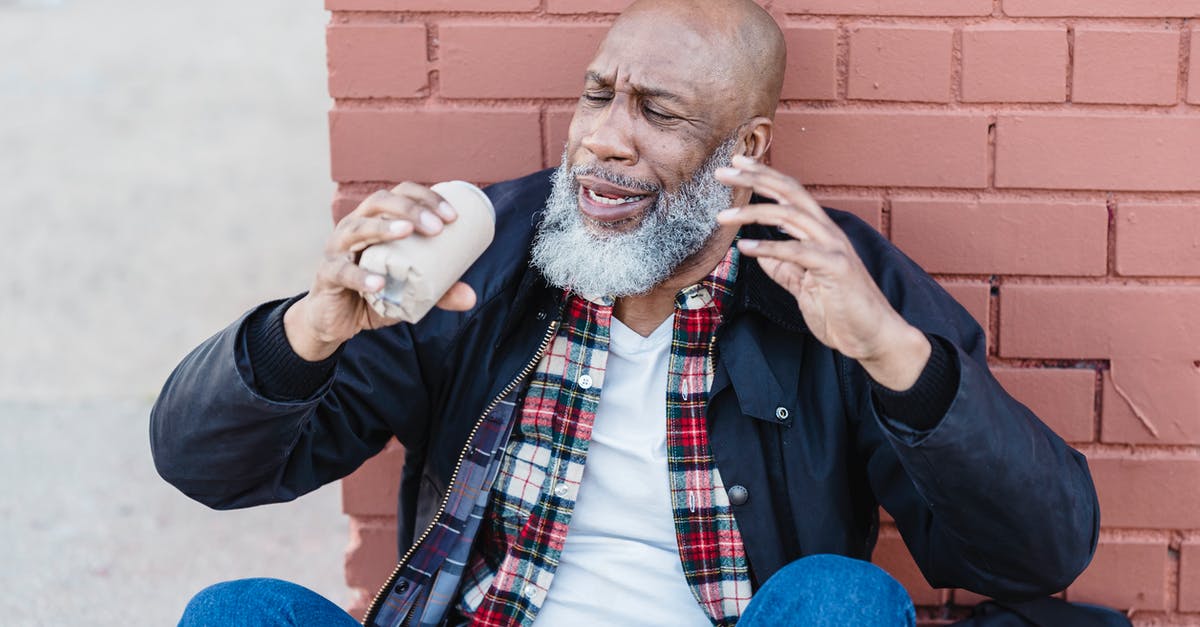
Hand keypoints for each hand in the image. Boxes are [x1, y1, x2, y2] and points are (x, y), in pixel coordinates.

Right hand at [284, 182, 477, 361]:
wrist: (335, 320)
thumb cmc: (374, 293)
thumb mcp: (410, 291)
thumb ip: (438, 292)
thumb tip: (471, 298)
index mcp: (377, 220)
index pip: (401, 194)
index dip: (426, 198)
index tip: (453, 216)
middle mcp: (355, 226)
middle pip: (379, 202)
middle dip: (410, 208)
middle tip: (437, 227)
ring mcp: (337, 249)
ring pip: (356, 228)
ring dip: (383, 228)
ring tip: (407, 232)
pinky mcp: (327, 275)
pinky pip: (342, 271)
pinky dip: (361, 276)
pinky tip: (379, 282)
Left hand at [714, 156, 929, 389]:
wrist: (871, 337)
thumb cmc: (841, 310)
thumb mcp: (802, 284)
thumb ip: (782, 267)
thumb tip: (757, 254)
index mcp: (819, 232)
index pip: (789, 193)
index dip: (763, 176)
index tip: (736, 165)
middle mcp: (827, 232)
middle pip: (789, 192)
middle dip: (755, 178)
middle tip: (722, 172)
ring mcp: (833, 247)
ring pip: (790, 215)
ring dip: (752, 212)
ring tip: (722, 216)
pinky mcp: (834, 267)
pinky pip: (796, 252)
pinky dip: (768, 247)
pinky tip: (744, 247)